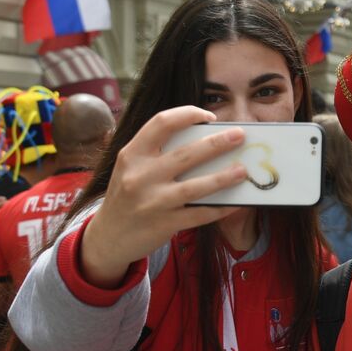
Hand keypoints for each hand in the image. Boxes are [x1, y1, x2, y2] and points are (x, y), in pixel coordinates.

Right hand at [80, 106, 248, 287]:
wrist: (108, 236)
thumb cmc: (127, 194)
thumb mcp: (130, 167)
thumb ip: (156, 152)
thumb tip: (203, 136)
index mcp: (132, 154)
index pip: (162, 123)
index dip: (188, 114)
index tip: (209, 116)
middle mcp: (140, 176)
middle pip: (185, 154)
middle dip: (217, 143)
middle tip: (239, 135)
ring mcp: (152, 202)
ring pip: (195, 186)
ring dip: (223, 177)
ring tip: (242, 170)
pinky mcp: (164, 224)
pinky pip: (199, 214)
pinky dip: (220, 208)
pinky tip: (236, 202)